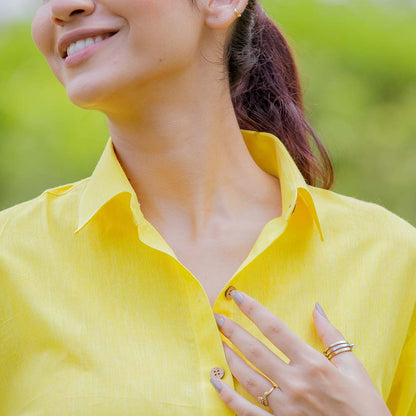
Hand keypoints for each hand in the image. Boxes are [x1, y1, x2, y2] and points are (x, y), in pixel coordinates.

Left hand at [210, 290, 391, 415]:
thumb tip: (316, 308)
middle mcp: (295, 383)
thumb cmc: (364, 406)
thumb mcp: (354, 368)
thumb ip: (331, 336)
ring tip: (218, 341)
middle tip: (218, 317)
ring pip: (248, 377)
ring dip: (230, 357)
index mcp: (313, 364)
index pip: (275, 329)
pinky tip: (215, 382)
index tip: (237, 296)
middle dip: (234, 331)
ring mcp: (285, 407)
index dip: (254, 310)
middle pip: (255, 350)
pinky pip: (247, 411)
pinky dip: (228, 397)